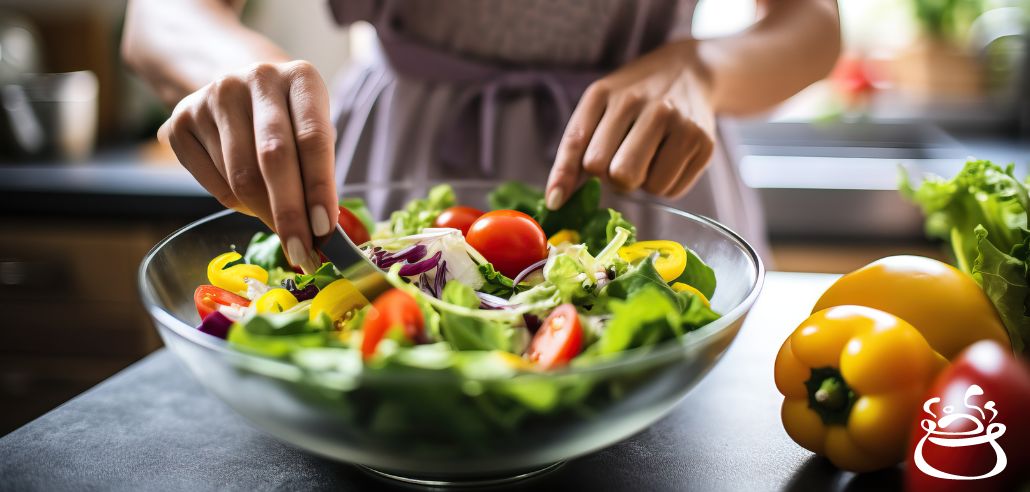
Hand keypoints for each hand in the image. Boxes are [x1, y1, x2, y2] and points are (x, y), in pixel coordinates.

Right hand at [159, 60, 336, 272]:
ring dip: (263, 214)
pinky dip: (235, 205)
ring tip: (280, 225)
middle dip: (289, 213)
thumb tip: (319, 232)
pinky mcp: (181, 120)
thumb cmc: (290, 122)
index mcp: (300, 77)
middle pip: (272, 158)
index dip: (318, 188)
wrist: (238, 92)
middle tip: (301, 253)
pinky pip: (213, 184)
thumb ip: (320, 174)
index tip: (324, 229)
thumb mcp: (314, 134)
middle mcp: (257, 78)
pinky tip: (248, 199)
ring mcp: (214, 95)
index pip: (313, 138)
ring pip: (240, 177)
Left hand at [545, 40, 715, 208]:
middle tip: (620, 161)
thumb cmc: (633, 97)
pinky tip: (667, 159)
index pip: (578, 144)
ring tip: (646, 157)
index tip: (557, 201)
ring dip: (641, 183)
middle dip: (612, 178)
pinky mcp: (703, 143)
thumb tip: (556, 201)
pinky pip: (670, 191)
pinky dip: (663, 185)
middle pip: (615, 173)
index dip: (565, 178)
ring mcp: (677, 122)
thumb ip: (573, 152)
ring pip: (646, 186)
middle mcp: (643, 103)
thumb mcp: (598, 109)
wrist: (689, 72)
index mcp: (606, 94)